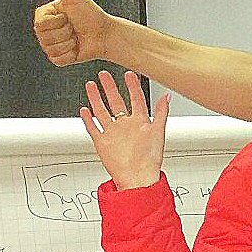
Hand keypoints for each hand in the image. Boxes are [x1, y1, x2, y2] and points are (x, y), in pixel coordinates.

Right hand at [35, 0, 113, 65]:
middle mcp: (45, 31)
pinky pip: (58, 60)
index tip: (69, 16)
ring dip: (69, 43)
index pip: (40, 24)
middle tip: (74, 27)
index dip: (58, 21)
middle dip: (65, 32)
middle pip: (44, 37)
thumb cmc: (91, 14)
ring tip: (76, 36)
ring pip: (51, 49)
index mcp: (45, 16)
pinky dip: (70, 54)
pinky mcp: (59, 59)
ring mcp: (51, 45)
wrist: (105, 34)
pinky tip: (77, 48)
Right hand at [80, 68, 168, 189]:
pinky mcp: (102, 142)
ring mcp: (113, 133)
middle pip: (115, 102)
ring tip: (90, 85)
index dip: (132, 86)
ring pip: (102, 111)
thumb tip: (167, 96)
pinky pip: (93, 128)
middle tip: (103, 74)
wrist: (137, 177)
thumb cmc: (150, 159)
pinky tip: (84, 110)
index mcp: (140, 122)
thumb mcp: (158, 132)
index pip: (135, 99)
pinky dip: (88, 119)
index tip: (129, 73)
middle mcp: (125, 126)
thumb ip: (161, 113)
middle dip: (109, 87)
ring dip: (96, 99)